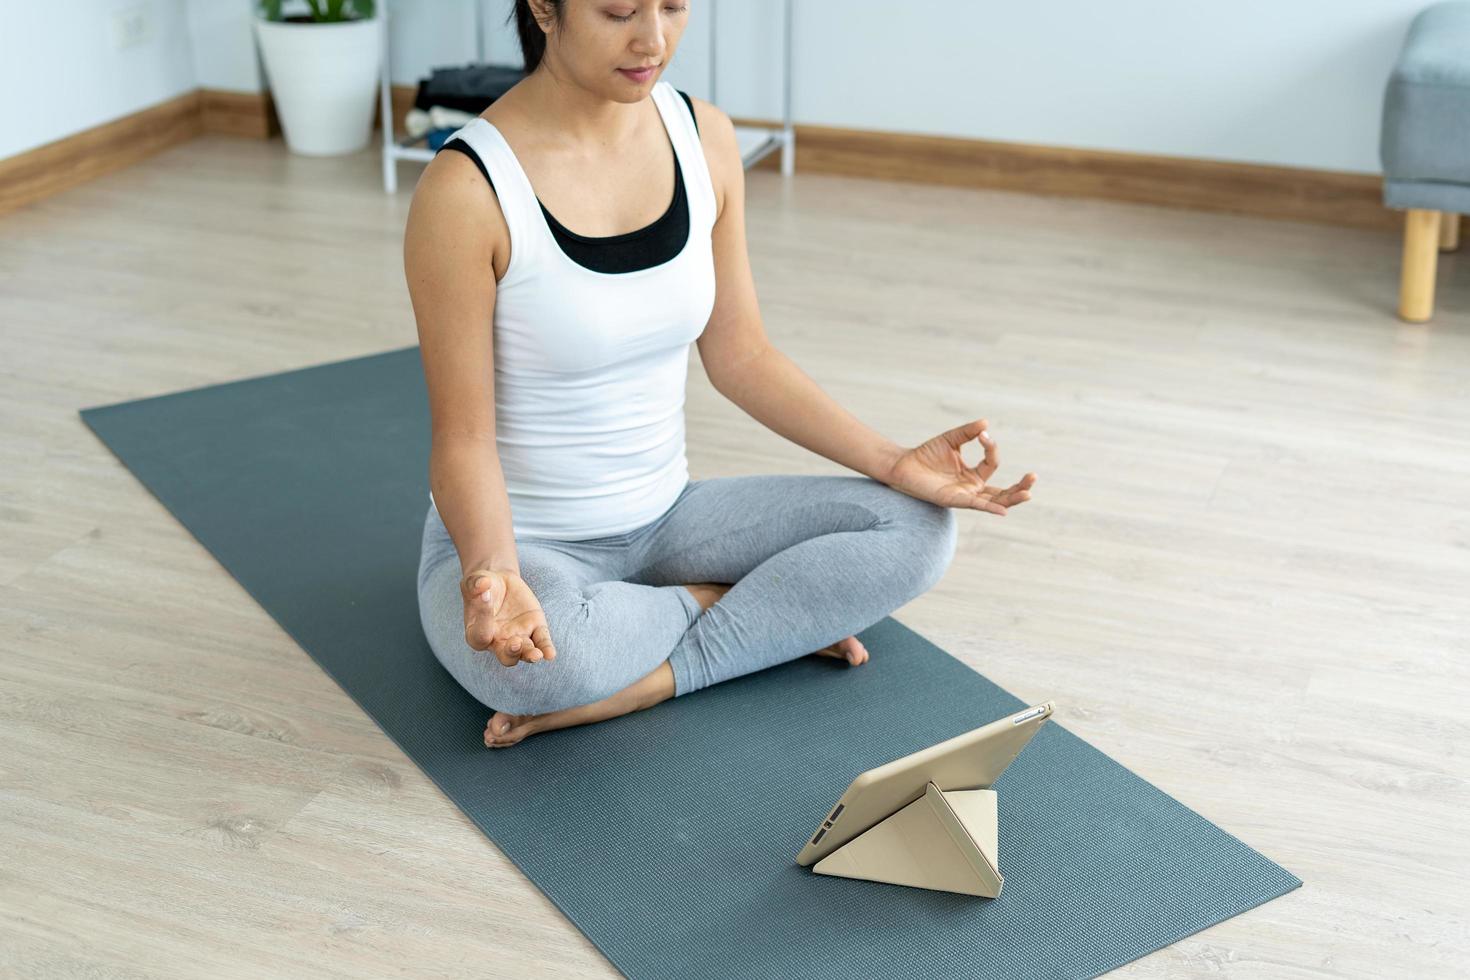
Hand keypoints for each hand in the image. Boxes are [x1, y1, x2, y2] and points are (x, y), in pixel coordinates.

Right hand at [460, 567, 557, 666]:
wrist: (499, 582)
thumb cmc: (482, 586)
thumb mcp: (474, 581)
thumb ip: (474, 584)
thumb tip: (483, 584)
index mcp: (477, 634)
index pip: (480, 635)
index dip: (483, 621)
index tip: (485, 597)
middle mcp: (498, 641)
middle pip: (505, 656)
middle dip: (511, 653)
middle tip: (515, 643)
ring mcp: (518, 636)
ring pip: (524, 652)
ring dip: (530, 654)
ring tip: (536, 655)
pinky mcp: (535, 628)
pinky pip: (541, 641)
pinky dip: (546, 648)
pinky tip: (550, 654)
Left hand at [884, 418, 1035, 514]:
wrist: (903, 466)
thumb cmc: (925, 454)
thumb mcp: (950, 439)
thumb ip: (967, 432)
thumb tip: (986, 424)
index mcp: (973, 474)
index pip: (992, 462)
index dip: (992, 447)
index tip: (984, 435)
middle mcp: (972, 487)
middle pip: (1003, 490)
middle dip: (1020, 486)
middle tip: (1034, 477)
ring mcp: (965, 495)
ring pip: (994, 501)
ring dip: (1012, 498)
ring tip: (1028, 493)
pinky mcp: (954, 500)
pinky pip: (975, 505)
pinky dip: (990, 507)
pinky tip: (1003, 510)